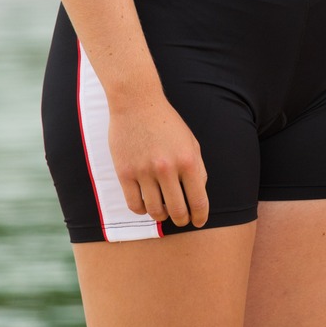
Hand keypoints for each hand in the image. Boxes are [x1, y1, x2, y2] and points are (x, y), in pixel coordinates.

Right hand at [109, 89, 208, 226]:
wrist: (137, 104)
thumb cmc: (168, 124)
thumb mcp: (191, 142)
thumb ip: (198, 169)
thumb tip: (198, 195)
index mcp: (188, 161)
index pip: (198, 200)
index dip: (200, 216)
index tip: (199, 222)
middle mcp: (167, 169)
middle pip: (177, 210)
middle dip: (182, 220)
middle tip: (182, 220)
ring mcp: (144, 172)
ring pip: (154, 211)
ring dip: (161, 217)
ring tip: (164, 212)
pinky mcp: (125, 173)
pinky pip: (134, 204)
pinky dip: (142, 211)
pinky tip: (147, 205)